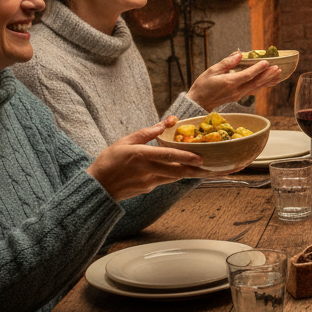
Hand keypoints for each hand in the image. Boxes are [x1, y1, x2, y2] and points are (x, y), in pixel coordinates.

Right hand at [87, 117, 207, 200]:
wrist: (97, 186)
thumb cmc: (109, 161)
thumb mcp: (126, 141)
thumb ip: (148, 132)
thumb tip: (167, 122)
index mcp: (141, 156)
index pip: (168, 156)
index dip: (186, 157)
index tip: (201, 158)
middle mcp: (148, 171)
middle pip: (178, 171)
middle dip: (197, 170)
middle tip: (214, 167)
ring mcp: (149, 182)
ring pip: (175, 177)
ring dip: (190, 173)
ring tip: (207, 169)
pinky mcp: (148, 189)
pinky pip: (166, 180)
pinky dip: (176, 175)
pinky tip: (186, 171)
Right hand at [187, 51, 281, 110]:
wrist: (199, 103)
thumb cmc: (203, 86)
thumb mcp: (212, 71)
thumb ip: (226, 63)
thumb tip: (239, 54)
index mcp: (229, 83)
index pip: (247, 75)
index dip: (258, 69)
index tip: (267, 62)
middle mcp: (236, 90)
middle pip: (255, 83)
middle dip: (268, 75)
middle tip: (278, 68)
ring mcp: (238, 95)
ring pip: (256, 87)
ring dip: (268, 81)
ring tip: (278, 74)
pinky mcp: (238, 97)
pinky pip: (253, 91)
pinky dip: (262, 86)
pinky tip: (268, 82)